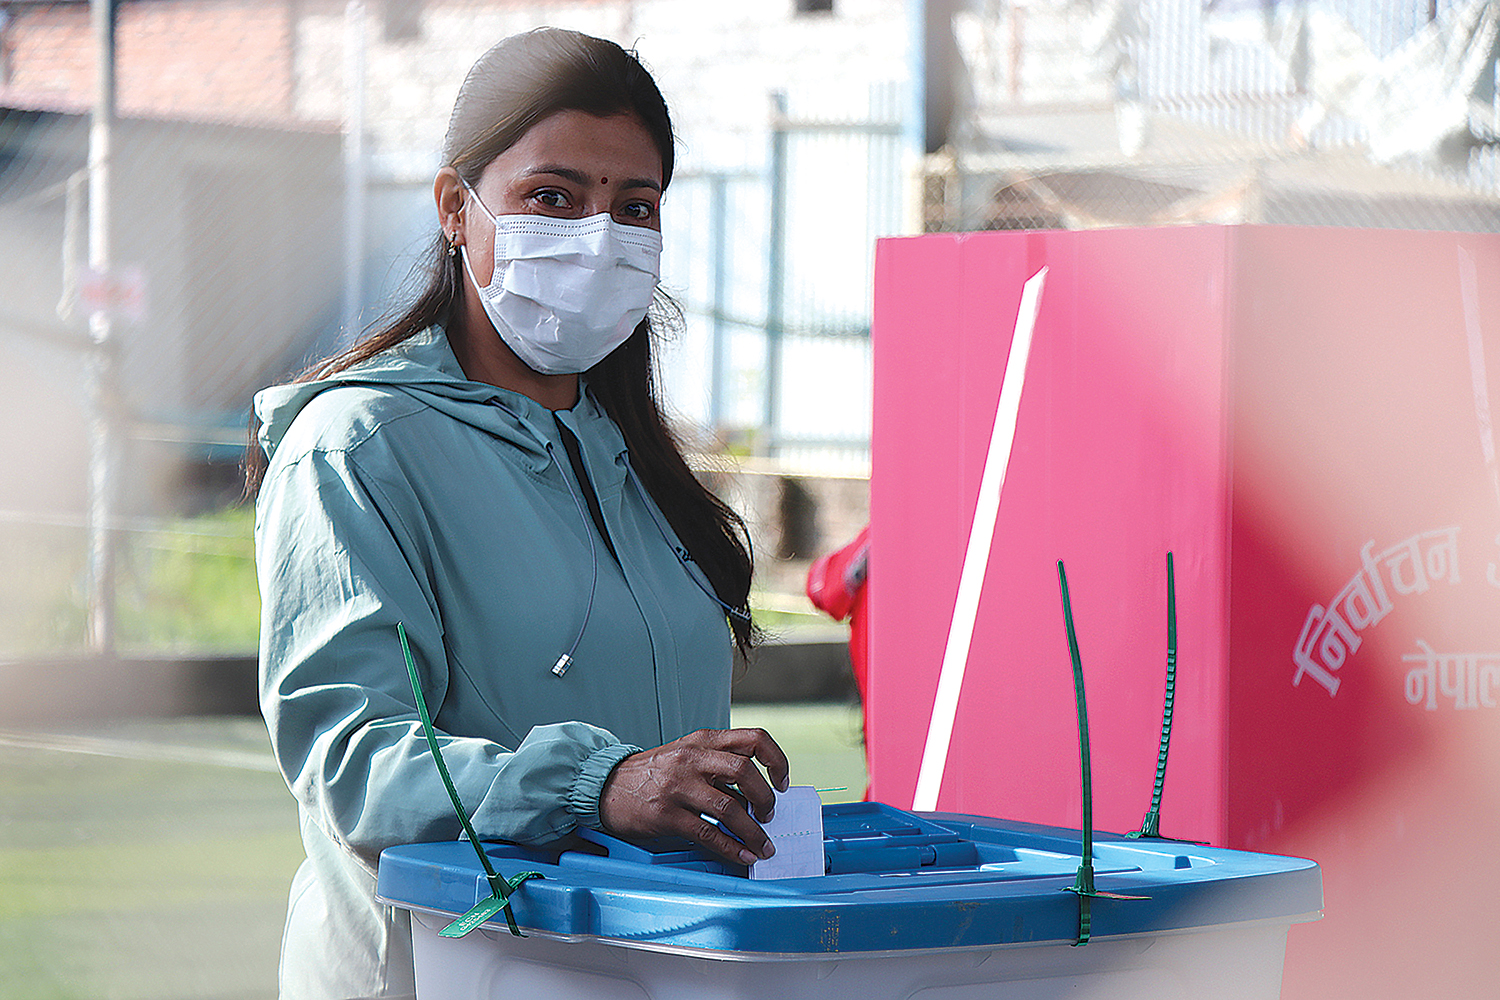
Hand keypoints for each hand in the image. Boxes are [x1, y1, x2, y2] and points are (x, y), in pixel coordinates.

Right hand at [598, 728, 789, 865]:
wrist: (607, 786)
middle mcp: (692, 759)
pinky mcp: (667, 814)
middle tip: (769, 815)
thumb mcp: (686, 755)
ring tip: (762, 845)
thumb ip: (719, 767)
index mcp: (703, 741)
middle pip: (745, 773)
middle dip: (766, 799)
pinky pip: (708, 833)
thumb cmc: (653, 773)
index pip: (753, 739)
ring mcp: (678, 786)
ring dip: (753, 831)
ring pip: (730, 808)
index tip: (782, 782)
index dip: (776, 760)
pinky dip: (731, 847)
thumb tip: (758, 795)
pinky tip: (742, 855)